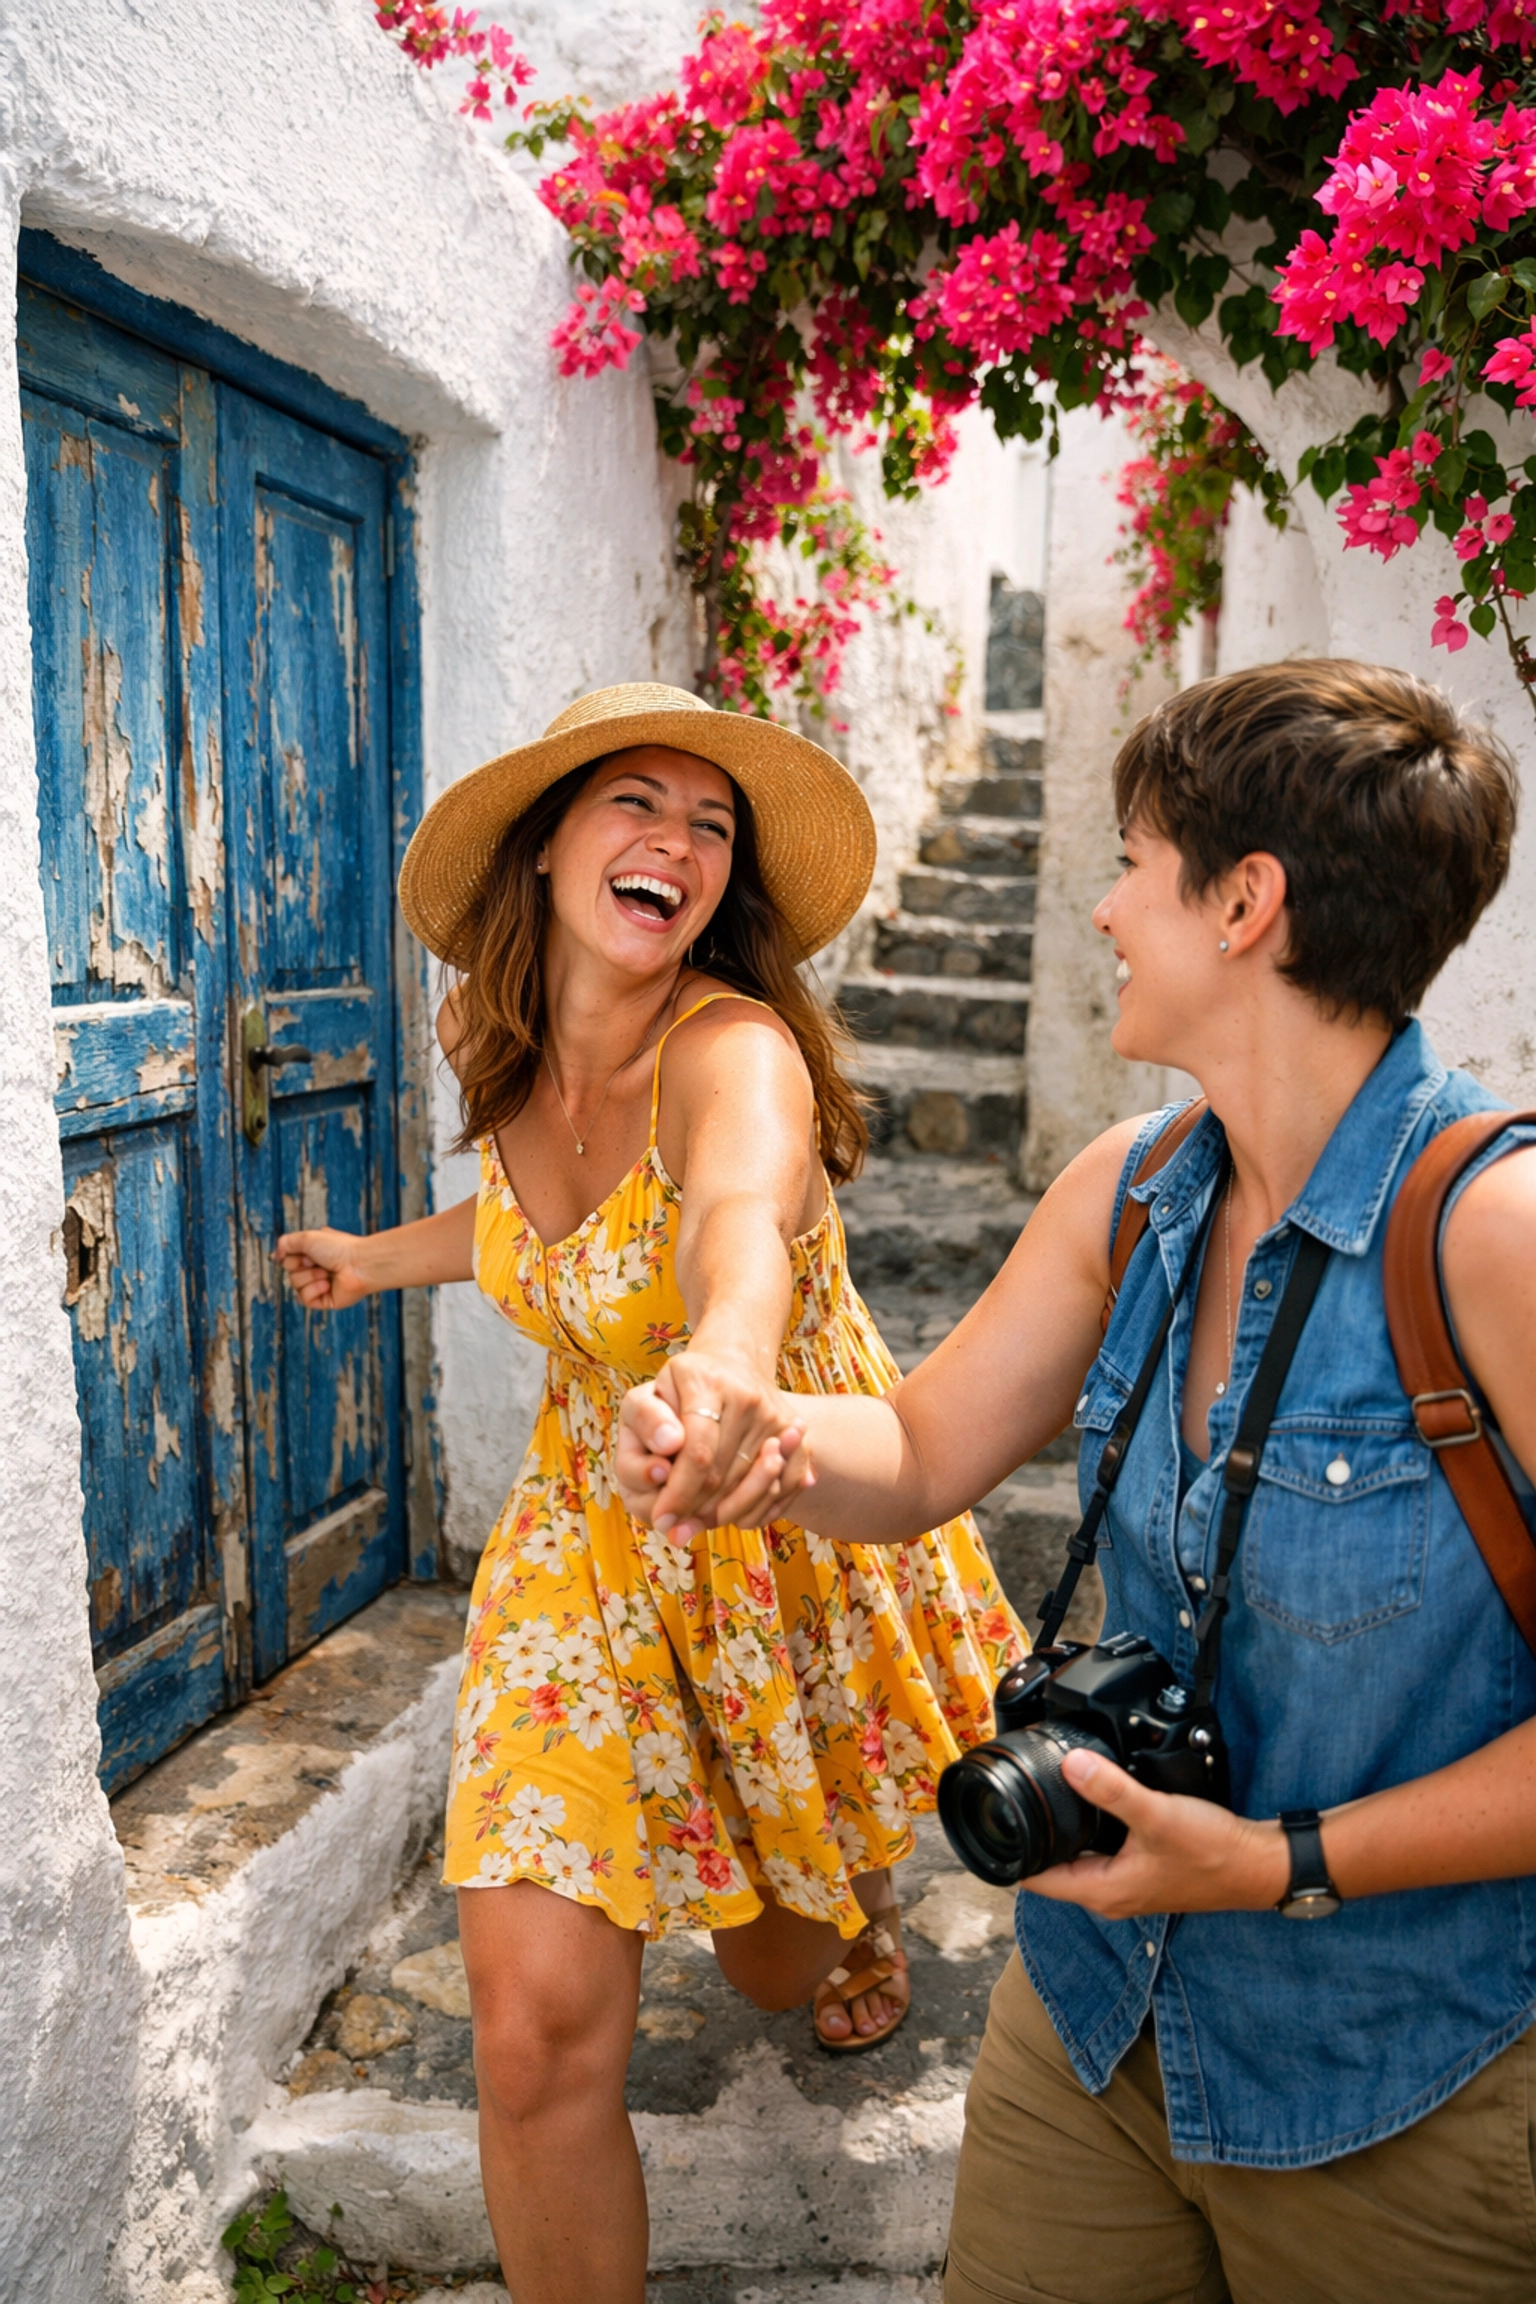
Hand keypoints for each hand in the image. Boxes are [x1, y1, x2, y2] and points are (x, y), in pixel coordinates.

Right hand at [273, 1227, 372, 1312]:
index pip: (287, 1258)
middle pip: (290, 1272)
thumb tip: (275, 1255)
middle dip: (302, 1266)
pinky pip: (304, 1300)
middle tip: (318, 1261)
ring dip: (309, 1277)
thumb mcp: (307, 1237)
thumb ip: (286, 1243)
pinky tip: (327, 1285)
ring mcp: (321, 1285)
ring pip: (295, 1286)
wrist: (360, 1264)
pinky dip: (313, 1291)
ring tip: (327, 1273)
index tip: (305, 1251)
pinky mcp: (325, 1300)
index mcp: (313, 1252)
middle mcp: (316, 1268)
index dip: (292, 1256)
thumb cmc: (339, 1248)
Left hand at [615, 1372, 810, 1534]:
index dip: (679, 1492)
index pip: (698, 1453)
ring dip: (724, 1515)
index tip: (661, 1518)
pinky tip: (732, 1515)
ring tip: (700, 1524)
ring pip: (753, 1487)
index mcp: (707, 1383)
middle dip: (696, 1510)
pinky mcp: (798, 1435)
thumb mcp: (646, 1393)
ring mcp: (777, 1417)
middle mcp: (749, 1397)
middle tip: (676, 1529)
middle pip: (724, 1475)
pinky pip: (783, 1488)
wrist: (732, 1365)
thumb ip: (644, 1419)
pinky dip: (758, 1510)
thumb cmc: (679, 1390)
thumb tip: (667, 1447)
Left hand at [1021, 1748, 1290, 1918]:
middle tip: (1019, 1794)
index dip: (1011, 1853)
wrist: (1260, 1865)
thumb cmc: (1214, 1853)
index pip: (1036, 1881)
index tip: (994, 1821)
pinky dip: (1095, 1827)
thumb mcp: (1156, 1815)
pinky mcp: (1147, 1869)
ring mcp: (1130, 1883)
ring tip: (1051, 1792)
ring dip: (1067, 1830)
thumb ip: (1112, 1790)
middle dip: (1035, 1835)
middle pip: (1054, 1866)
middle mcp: (1112, 1894)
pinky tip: (1098, 1798)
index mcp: (1103, 1892)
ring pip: (1081, 1856)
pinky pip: (1105, 1849)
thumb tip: (1070, 1764)